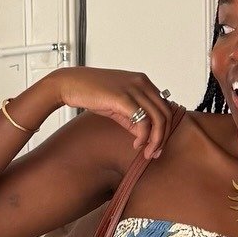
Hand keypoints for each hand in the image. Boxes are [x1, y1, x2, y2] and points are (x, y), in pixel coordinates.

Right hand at [51, 68, 175, 158]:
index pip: (165, 107)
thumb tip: (146, 135)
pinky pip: (143, 121)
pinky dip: (143, 137)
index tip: (156, 146)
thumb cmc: (92, 92)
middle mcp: (143, 83)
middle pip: (166, 114)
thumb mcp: (119, 105)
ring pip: (158, 119)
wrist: (70, 84)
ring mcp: (134, 89)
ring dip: (155, 140)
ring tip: (147, 153)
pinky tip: (136, 144)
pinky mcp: (123, 97)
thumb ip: (134, 118)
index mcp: (144, 82)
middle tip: (154, 154)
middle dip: (163, 138)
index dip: (165, 129)